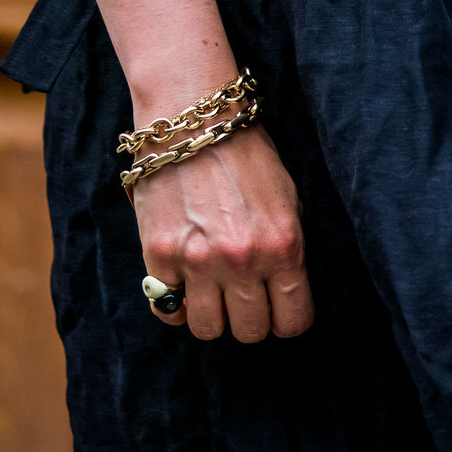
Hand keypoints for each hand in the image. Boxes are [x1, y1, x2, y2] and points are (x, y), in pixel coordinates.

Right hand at [133, 125, 313, 340]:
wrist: (193, 119)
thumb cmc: (245, 154)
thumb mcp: (286, 199)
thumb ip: (286, 249)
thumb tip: (283, 292)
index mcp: (283, 245)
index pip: (293, 320)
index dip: (286, 320)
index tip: (277, 310)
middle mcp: (243, 260)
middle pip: (250, 332)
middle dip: (249, 318)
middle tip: (241, 296)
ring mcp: (198, 261)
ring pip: (208, 330)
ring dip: (211, 315)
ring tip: (210, 289)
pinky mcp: (159, 256)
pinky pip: (167, 311)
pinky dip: (175, 304)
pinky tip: (182, 283)